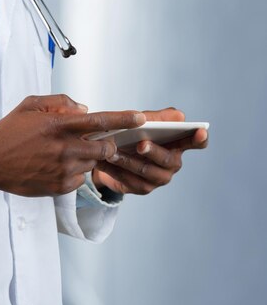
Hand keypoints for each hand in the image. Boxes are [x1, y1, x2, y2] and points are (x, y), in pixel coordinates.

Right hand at [0, 95, 145, 196]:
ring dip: (87, 158)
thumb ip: (60, 102)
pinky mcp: (59, 187)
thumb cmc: (9, 131)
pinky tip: (55, 167)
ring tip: (64, 154)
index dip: (124, 119)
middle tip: (99, 143)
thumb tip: (85, 109)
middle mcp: (65, 148)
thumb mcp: (30, 105)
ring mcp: (63, 170)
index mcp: (59, 125)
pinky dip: (74, 173)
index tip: (140, 118)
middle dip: (109, 145)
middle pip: (106, 149)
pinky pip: (79, 180)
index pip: (100, 121)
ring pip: (92, 164)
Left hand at [92, 108, 208, 194]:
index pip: (196, 142)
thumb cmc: (133, 135)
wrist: (110, 155)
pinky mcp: (142, 188)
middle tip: (141, 144)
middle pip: (168, 159)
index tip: (200, 131)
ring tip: (112, 153)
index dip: (200, 138)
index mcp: (177, 144)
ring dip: (128, 161)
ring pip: (146, 171)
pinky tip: (104, 162)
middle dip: (154, 151)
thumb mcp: (142, 122)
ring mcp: (158, 178)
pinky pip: (129, 181)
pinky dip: (115, 171)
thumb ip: (158, 118)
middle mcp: (172, 163)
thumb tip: (179, 116)